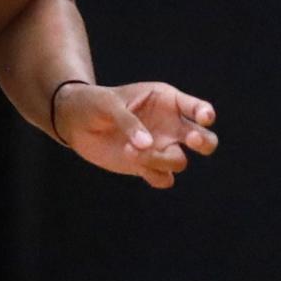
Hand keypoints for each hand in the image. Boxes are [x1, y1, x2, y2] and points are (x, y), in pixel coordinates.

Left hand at [53, 80, 217, 188]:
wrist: (75, 121)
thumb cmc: (95, 103)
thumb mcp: (108, 104)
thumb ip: (128, 122)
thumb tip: (147, 146)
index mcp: (167, 101)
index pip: (197, 108)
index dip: (205, 113)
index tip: (203, 118)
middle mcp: (170, 126)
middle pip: (205, 140)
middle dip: (204, 142)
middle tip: (190, 140)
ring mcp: (161, 147)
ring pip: (180, 161)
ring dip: (160, 159)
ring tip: (132, 149)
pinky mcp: (147, 166)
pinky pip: (165, 178)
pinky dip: (153, 173)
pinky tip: (133, 160)